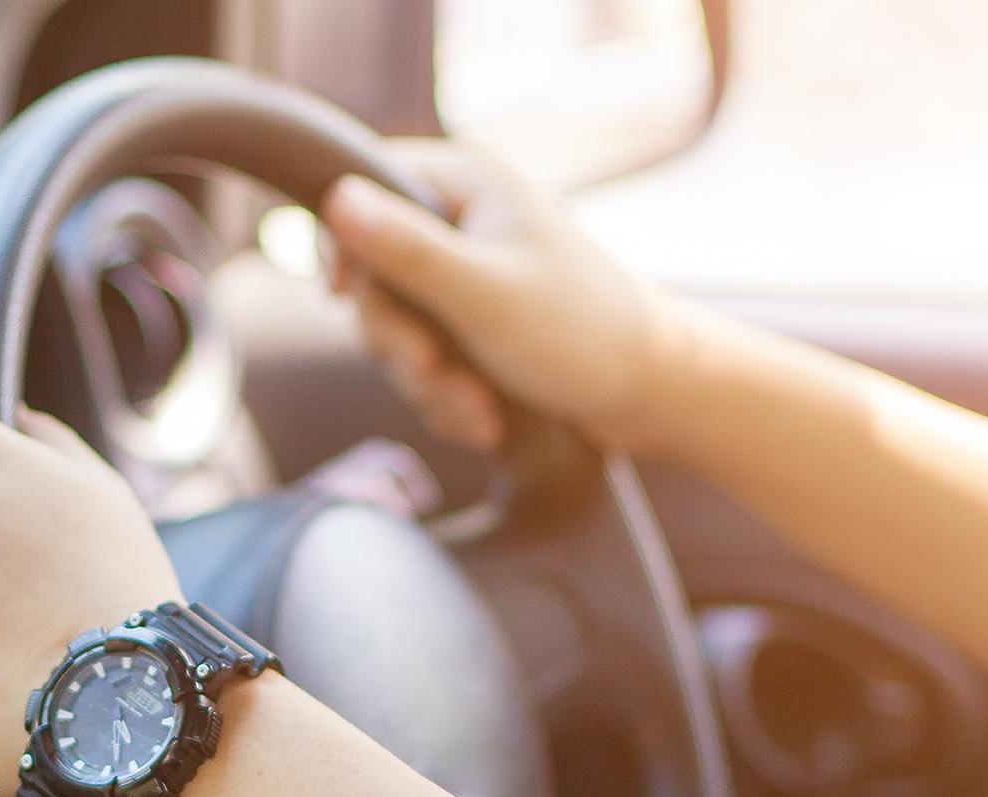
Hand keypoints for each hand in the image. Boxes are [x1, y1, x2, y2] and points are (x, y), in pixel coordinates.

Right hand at [320, 140, 689, 455]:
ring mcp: (470, 278)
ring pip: (400, 331)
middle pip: (376, 277)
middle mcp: (466, 221)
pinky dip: (449, 399)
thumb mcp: (482, 293)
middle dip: (404, 345)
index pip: (367, 187)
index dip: (342, 244)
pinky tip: (487, 421)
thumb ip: (407, 250)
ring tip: (478, 414)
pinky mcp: (477, 328)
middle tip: (438, 375)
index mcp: (469, 183)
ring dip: (430, 385)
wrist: (651, 396)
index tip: (340, 295)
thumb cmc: (580, 334)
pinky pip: (428, 364)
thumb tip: (335, 198)